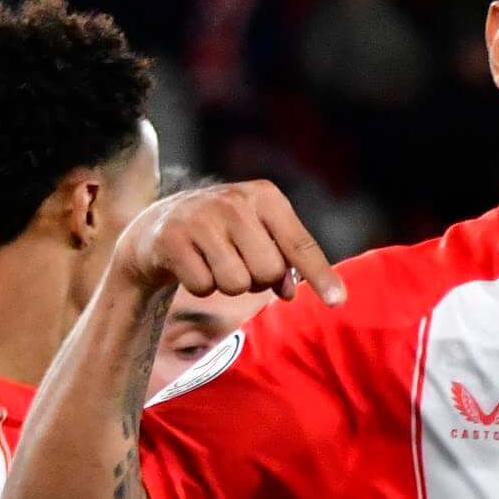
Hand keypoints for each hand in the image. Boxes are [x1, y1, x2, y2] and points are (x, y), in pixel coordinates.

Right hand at [117, 179, 343, 304]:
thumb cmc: (223, 233)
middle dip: (257, 279)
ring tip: (214, 262)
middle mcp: (234, 201)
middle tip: (238, 262)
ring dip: (227, 284)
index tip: (338, 302)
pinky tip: (192, 264)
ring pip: (236, 283)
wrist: (159, 225)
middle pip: (268, 271)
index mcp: (265, 196)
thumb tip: (290, 292)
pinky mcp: (172, 238)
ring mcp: (201, 217)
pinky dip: (200, 285)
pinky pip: (203, 287)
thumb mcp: (257, 234)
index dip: (320, 275)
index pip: (299, 243)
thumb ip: (283, 260)